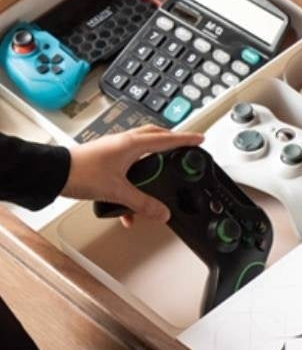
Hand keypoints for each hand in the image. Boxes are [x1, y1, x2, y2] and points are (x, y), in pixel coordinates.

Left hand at [66, 126, 203, 225]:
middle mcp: (124, 142)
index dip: (186, 139)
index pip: (167, 139)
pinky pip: (128, 160)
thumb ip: (142, 204)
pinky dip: (135, 175)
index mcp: (132, 144)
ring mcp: (114, 147)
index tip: (199, 139)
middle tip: (183, 150)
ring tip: (157, 178)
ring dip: (152, 161)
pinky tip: (129, 201)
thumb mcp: (117, 191)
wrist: (54, 173)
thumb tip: (161, 212)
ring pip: (141, 149)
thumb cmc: (81, 173)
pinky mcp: (105, 156)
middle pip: (155, 137)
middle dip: (171, 143)